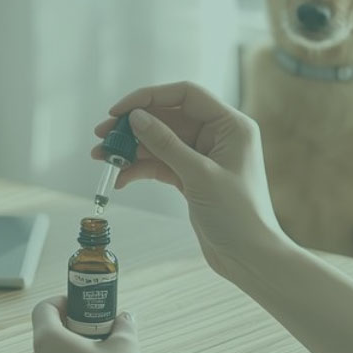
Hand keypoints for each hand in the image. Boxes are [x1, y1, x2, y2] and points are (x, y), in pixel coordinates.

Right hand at [93, 81, 294, 275]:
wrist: (249, 257)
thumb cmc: (238, 215)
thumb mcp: (199, 175)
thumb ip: (166, 144)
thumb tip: (137, 117)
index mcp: (230, 125)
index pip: (186, 95)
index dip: (150, 97)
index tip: (120, 110)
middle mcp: (218, 136)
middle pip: (168, 117)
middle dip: (134, 126)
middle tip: (103, 135)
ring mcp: (204, 157)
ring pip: (160, 142)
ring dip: (131, 148)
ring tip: (102, 157)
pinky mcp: (192, 177)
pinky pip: (161, 164)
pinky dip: (140, 168)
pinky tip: (120, 177)